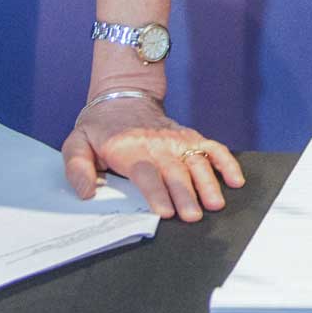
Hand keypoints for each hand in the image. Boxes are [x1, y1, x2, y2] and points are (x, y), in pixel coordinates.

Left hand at [61, 91, 243, 218]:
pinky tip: (235, 179)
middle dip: (185, 194)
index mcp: (128, 149)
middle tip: (194, 216)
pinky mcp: (190, 137)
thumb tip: (86, 192)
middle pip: (174, 171)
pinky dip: (226, 162)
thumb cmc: (100, 127)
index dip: (156, 192)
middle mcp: (156, 144)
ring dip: (208, 183)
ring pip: (196, 161)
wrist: (122, 96)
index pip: (145, 173)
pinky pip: (212, 148)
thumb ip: (77, 168)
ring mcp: (176, 140)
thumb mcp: (76, 143)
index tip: (165, 211)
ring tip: (216, 203)